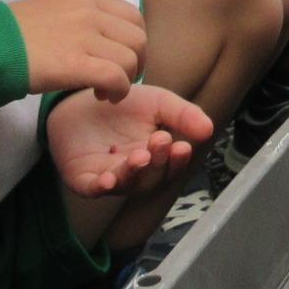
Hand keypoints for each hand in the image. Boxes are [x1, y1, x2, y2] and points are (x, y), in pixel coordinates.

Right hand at [10, 0, 146, 100]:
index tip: (121, 59)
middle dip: (136, 62)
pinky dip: (118, 90)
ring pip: (130, 58)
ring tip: (106, 92)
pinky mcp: (76, 63)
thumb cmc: (14, 34)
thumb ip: (82, 18)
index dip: (133, 42)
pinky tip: (104, 97)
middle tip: (119, 79)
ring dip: (126, 79)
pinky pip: (116, 77)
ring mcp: (84, 36)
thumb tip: (103, 38)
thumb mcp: (54, 11)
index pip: (133, 16)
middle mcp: (90, 12)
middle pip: (138, 37)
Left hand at [45, 84, 214, 197]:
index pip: (171, 166)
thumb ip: (183, 115)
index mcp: (156, 158)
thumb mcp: (159, 103)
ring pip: (126, 184)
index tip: (182, 145)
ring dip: (134, 172)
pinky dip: (100, 187)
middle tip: (159, 140)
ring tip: (140, 155)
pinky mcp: (82, 179)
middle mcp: (135, 173)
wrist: (80, 98)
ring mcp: (109, 177)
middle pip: (151, 177)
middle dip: (158, 161)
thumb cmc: (125, 105)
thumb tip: (208, 130)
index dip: (177, 160)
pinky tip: (107, 180)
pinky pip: (92, 189)